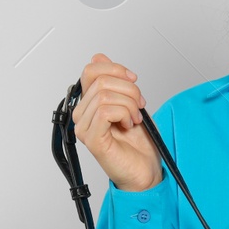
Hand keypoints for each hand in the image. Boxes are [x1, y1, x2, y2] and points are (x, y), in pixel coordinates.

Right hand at [74, 53, 160, 192]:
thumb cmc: (139, 143)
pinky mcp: (92, 139)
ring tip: (134, 119)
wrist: (146, 171)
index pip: (91, 69)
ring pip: (104, 95)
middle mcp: (83, 114)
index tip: (133, 79)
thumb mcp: (131, 103)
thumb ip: (115, 82)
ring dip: (129, 104)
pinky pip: (105, 111)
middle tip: (139, 107)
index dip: (115, 68)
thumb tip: (99, 57)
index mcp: (90, 103)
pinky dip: (124, 114)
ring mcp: (84, 127)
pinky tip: (129, 125)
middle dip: (129, 90)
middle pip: (101, 81)